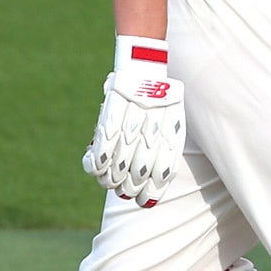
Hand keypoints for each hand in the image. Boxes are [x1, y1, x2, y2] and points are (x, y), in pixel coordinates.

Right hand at [81, 37, 185, 207]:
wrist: (144, 68)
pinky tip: (98, 172)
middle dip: (132, 188)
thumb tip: (157, 180)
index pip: (163, 169)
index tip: (146, 201)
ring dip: (113, 179)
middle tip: (128, 193)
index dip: (153, 189)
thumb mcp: (172, 119)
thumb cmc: (159, 99)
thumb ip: (165, 146)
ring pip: (119, 162)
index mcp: (170, 131)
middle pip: (140, 171)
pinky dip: (98, 164)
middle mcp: (152, 129)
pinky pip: (102, 148)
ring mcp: (130, 123)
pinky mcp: (111, 116)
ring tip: (112, 184)